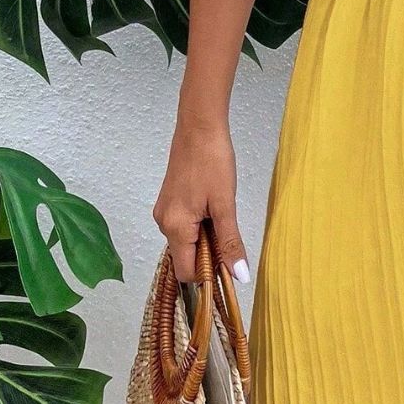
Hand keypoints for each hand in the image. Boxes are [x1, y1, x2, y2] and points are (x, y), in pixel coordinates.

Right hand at [152, 118, 248, 283]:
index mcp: (175, 228)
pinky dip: (200, 226)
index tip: (229, 265)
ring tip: (222, 215)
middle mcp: (163, 223)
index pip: (186, 272)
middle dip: (209, 254)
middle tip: (229, 232)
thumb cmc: (213, 162)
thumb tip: (239, 276)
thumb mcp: (225, 205)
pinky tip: (214, 208)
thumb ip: (230, 243)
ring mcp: (164, 211)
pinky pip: (184, 226)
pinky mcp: (169, 202)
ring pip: (186, 241)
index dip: (208, 275)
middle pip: (186, 257)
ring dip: (206, 238)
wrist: (199, 127)